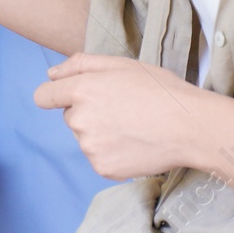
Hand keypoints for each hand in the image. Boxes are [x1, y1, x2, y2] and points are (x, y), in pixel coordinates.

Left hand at [33, 53, 201, 180]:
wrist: (189, 127)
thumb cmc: (159, 90)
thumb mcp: (121, 64)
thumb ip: (80, 64)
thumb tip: (52, 73)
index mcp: (81, 90)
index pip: (44, 96)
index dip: (55, 95)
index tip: (69, 97)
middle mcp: (80, 120)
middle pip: (70, 117)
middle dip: (88, 112)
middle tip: (121, 108)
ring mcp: (90, 147)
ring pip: (85, 137)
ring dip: (100, 133)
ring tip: (132, 126)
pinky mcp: (103, 168)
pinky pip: (99, 157)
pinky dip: (112, 152)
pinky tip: (134, 143)